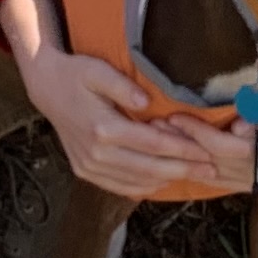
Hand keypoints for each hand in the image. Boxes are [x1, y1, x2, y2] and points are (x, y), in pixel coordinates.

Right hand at [17, 36, 239, 198]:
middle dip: (183, 169)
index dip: (182, 149)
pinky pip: (119, 186)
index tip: (206, 151)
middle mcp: (96, 153)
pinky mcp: (85, 171)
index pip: (153, 143)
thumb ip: (123, 86)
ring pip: (136, 182)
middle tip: (211, 169)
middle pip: (149, 168)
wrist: (46, 88)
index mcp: (103, 128)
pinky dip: (143, 187)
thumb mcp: (98, 70)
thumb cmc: (76, 74)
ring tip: (194, 175)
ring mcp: (89, 166)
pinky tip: (162, 181)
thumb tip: (147, 102)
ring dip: (167, 180)